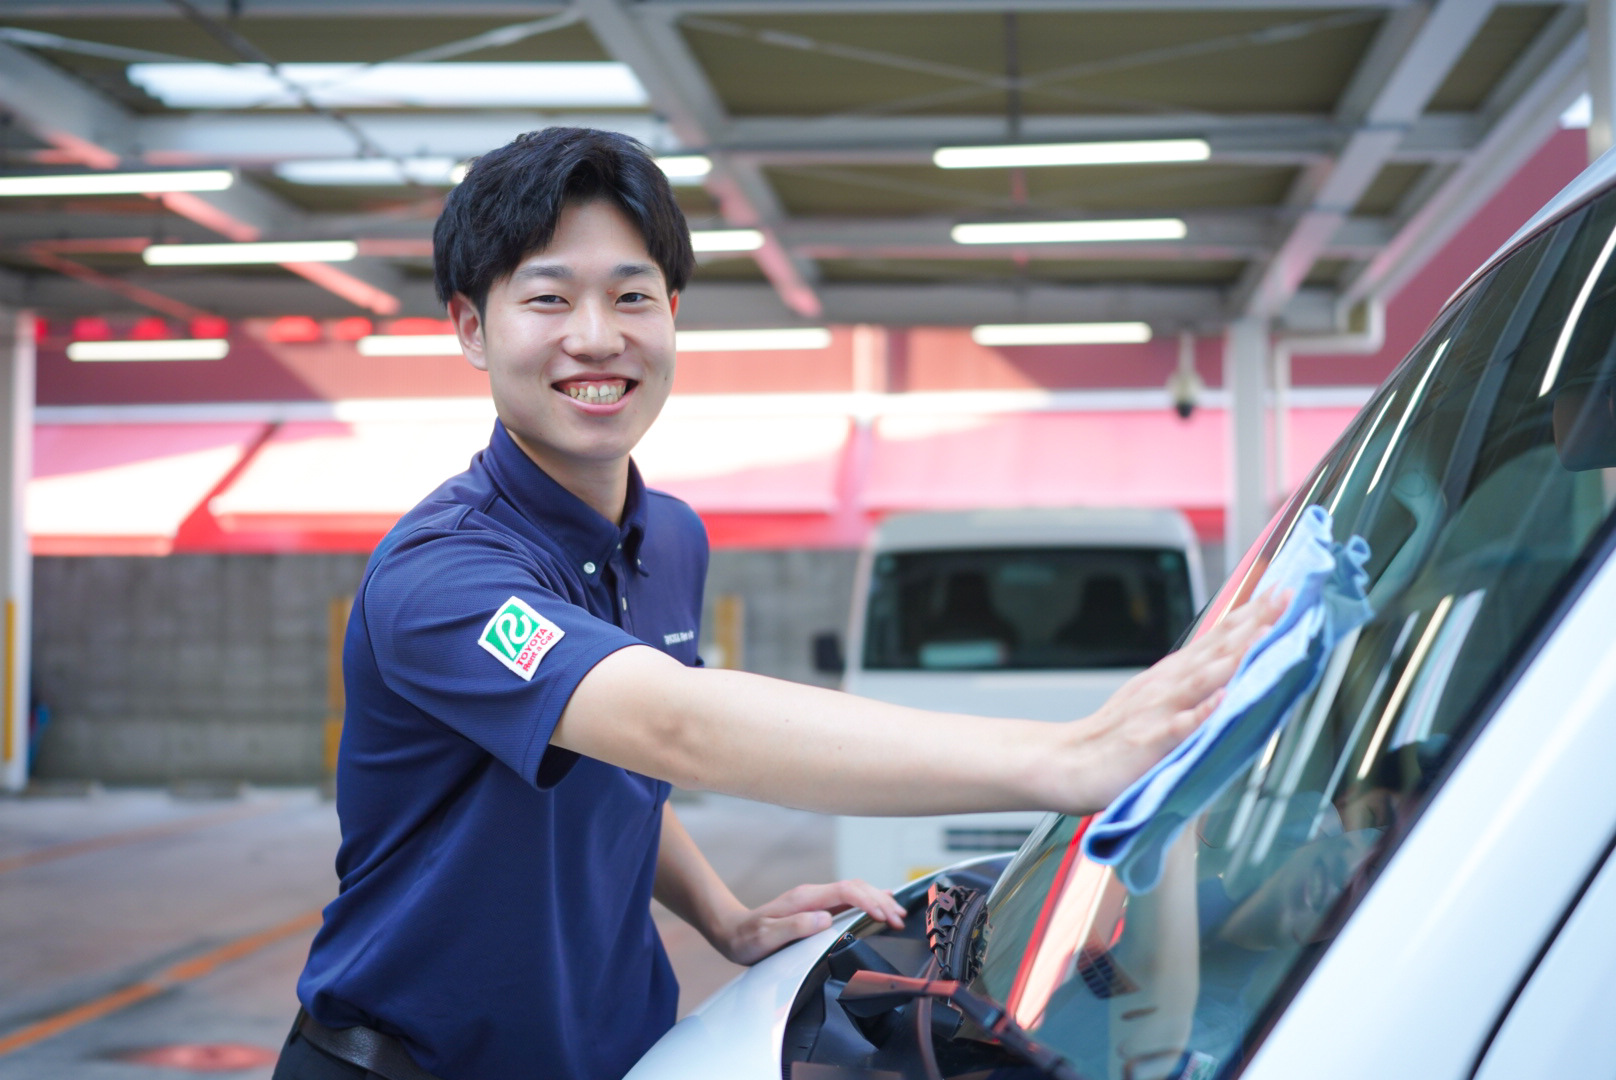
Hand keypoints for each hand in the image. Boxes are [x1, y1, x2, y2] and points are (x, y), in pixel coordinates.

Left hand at [711, 880, 905, 965]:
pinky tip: (880, 906)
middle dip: (881, 900)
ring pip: (855, 891)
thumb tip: (824, 919)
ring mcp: (815, 900)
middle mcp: (813, 895)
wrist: (732, 932)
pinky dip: (868, 901)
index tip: (884, 915)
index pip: (846, 890)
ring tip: (898, 914)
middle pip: (856, 887)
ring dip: (878, 900)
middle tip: (900, 918)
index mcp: (805, 898)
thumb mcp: (765, 936)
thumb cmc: (747, 938)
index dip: (869, 900)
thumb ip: (794, 926)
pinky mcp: (816, 908)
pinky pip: (848, 899)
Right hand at [1054, 588, 1288, 813]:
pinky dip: (1202, 711)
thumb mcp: (1154, 698)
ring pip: (1202, 679)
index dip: (1249, 614)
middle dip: (1253, 621)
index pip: (1217, 638)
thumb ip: (1191, 685)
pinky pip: (1180, 726)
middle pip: (1216, 649)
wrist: (1069, 762)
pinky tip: (1221, 699)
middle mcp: (1167, 686)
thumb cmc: (1115, 735)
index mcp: (1172, 676)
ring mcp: (1159, 712)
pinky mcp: (1150, 742)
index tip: (1279, 592)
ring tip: (1263, 634)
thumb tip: (1229, 670)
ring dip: (1235, 655)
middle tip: (1284, 596)